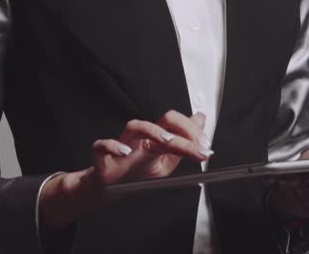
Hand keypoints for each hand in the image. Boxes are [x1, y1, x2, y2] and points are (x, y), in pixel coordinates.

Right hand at [81, 109, 213, 205]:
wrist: (108, 191)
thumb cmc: (136, 173)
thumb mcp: (166, 161)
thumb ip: (184, 142)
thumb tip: (200, 118)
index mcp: (155, 140)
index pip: (174, 125)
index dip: (192, 132)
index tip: (206, 148)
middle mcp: (140, 139)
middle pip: (159, 121)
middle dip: (179, 128)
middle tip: (196, 144)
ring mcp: (122, 146)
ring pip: (134, 127)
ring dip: (151, 131)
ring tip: (167, 141)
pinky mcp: (103, 159)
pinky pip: (102, 146)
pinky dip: (112, 146)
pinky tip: (125, 152)